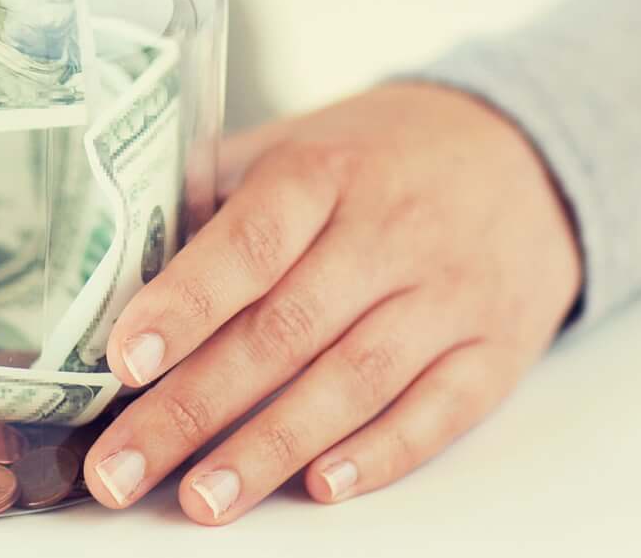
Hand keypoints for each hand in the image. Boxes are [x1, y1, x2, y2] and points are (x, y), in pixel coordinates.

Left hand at [85, 83, 582, 523]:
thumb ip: (212, 191)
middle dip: (193, 408)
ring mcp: (447, 296)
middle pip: (284, 330)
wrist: (527, 155)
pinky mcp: (496, 350)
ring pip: (353, 382)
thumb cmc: (381, 157)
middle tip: (121, 467)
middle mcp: (389, 233)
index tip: (126, 359)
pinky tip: (320, 487)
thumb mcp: (298, 142)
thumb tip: (113, 253)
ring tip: (204, 499)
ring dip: (271, 449)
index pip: (250, 239)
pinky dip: (380, 454)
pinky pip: (438, 411)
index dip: (186, 302)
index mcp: (324, 171)